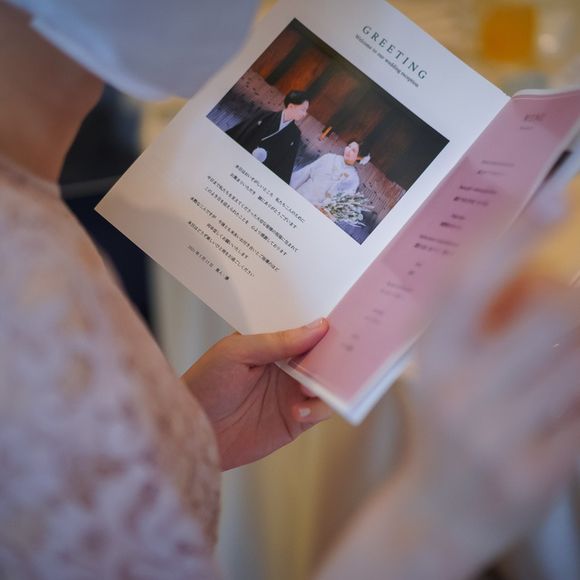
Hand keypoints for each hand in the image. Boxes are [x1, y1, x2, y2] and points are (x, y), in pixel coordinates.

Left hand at [182, 319, 331, 469]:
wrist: (193, 431)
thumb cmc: (206, 384)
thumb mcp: (236, 352)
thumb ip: (276, 341)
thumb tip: (318, 327)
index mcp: (273, 342)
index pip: (304, 327)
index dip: (322, 321)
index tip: (341, 316)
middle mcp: (288, 365)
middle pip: (322, 353)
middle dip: (336, 349)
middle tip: (352, 347)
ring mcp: (294, 391)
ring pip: (328, 382)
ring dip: (331, 380)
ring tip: (316, 384)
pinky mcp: (297, 419)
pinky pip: (321, 411)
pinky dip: (319, 408)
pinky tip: (298, 410)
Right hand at [318, 233, 579, 579]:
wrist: (436, 514)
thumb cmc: (444, 429)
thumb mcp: (445, 371)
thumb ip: (481, 321)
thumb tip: (543, 268)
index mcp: (430, 356)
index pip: (467, 281)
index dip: (511, 233)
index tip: (556, 195)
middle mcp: (455, 391)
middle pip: (551, 311)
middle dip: (579, 295)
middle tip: (574, 294)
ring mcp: (494, 435)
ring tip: (563, 354)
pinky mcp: (533, 476)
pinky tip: (568, 402)